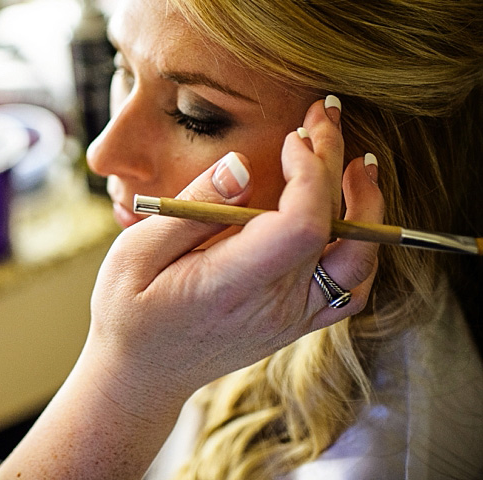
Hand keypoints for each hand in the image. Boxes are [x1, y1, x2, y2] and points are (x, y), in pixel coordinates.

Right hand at [84, 97, 382, 423]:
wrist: (139, 375)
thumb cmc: (128, 311)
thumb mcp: (137, 252)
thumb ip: (192, 208)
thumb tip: (241, 165)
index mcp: (233, 285)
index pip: (304, 226)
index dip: (310, 173)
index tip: (291, 137)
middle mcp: (275, 306)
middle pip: (339, 231)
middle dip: (335, 162)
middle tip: (321, 116)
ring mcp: (292, 319)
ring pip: (360, 262)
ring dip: (364, 206)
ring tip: (352, 161)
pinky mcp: (296, 321)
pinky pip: (350, 285)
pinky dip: (360, 244)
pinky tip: (346, 212)